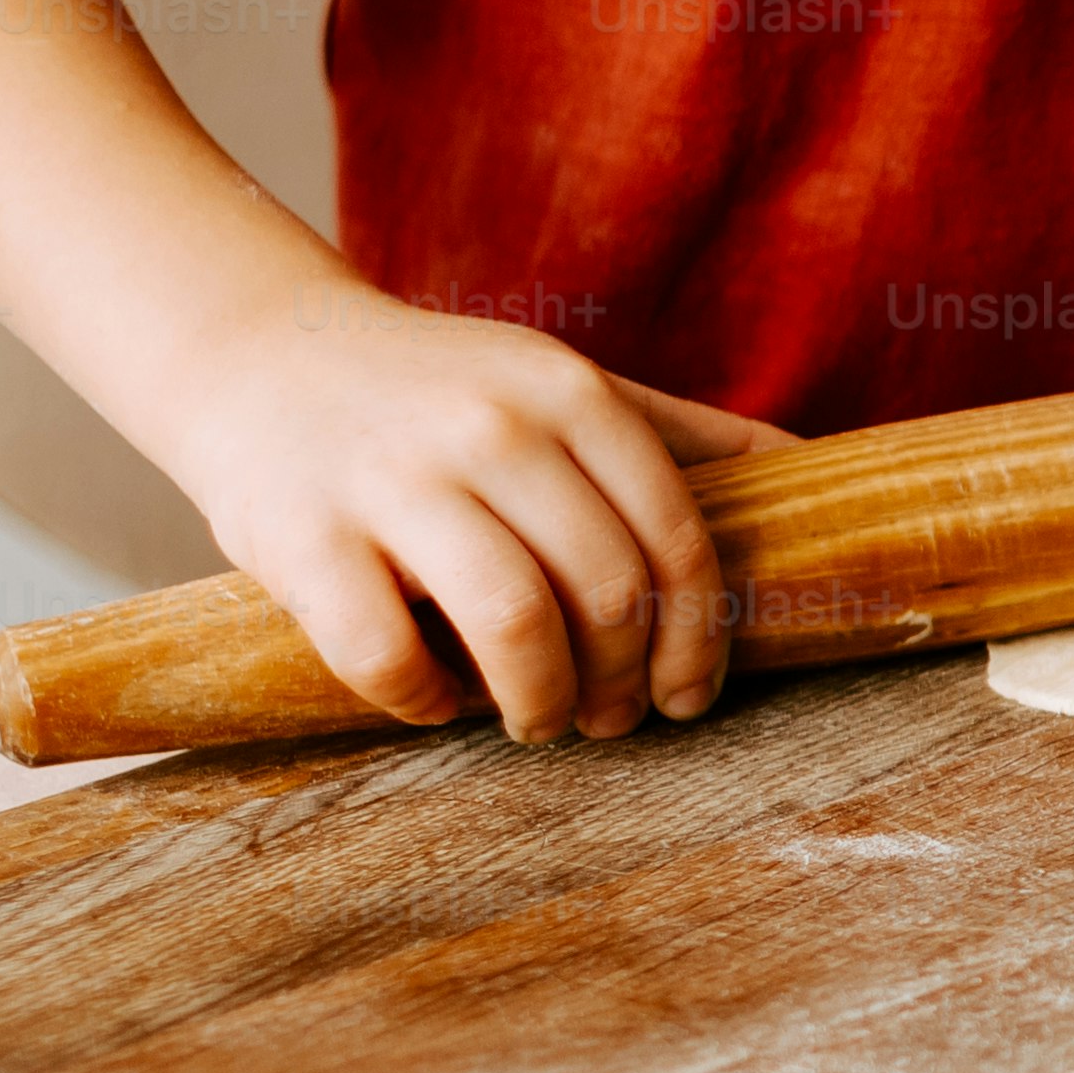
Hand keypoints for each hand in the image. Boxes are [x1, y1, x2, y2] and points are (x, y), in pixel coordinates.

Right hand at [134, 287, 791, 740]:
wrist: (258, 351)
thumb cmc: (439, 394)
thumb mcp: (564, 386)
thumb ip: (680, 432)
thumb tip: (816, 466)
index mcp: (570, 393)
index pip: (675, 538)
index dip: (697, 639)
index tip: (689, 696)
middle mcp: (491, 426)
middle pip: (607, 590)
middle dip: (624, 682)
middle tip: (610, 718)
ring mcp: (392, 478)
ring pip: (514, 624)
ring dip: (540, 701)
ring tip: (537, 720)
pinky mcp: (299, 536)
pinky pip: (384, 654)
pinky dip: (424, 701)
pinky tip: (436, 699)